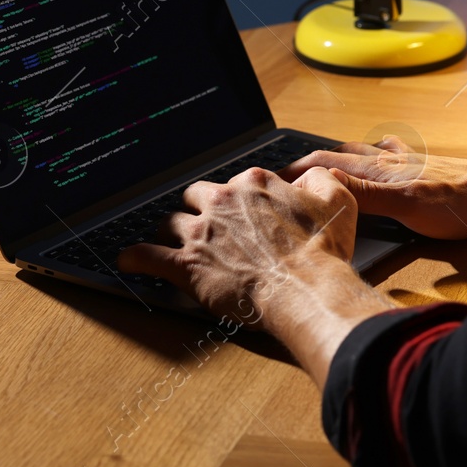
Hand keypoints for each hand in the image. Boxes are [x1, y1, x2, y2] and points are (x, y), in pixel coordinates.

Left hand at [118, 165, 359, 324]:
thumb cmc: (322, 250)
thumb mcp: (338, 201)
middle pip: (196, 197)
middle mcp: (223, 201)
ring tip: (174, 242)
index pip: (236, 182)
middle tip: (208, 227)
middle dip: (199, 210)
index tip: (243, 213)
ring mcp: (201, 232)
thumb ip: (321, 180)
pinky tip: (128, 260)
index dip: (239, 200)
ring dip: (173, 232)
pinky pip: (147, 256)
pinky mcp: (185, 264)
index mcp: (255, 183)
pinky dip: (135, 258)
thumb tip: (310, 178)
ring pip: (171, 222)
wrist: (305, 288)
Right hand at [278, 134, 466, 240]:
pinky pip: (395, 159)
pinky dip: (379, 157)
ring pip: (368, 153)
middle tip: (291, 171)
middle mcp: (392, 161)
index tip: (270, 179)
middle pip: (343, 154)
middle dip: (315, 160)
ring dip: (344, 156)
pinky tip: (387, 159)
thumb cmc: (458, 204)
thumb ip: (362, 193)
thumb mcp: (404, 206)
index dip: (296, 170)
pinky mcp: (430, 170)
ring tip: (328, 162)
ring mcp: (412, 164)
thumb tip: (319, 181)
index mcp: (380, 170)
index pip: (326, 163)